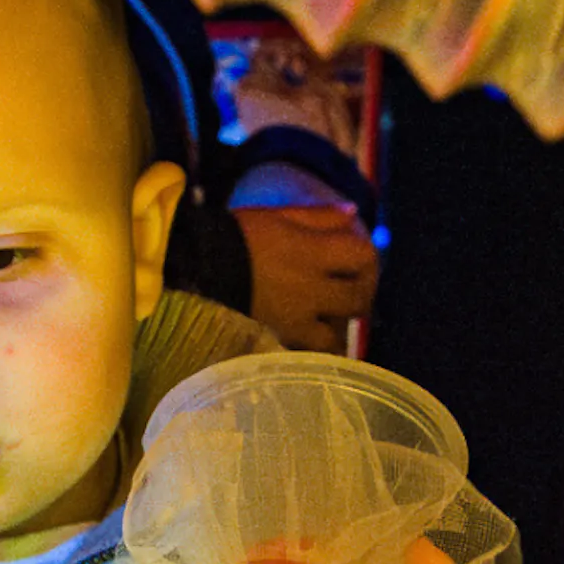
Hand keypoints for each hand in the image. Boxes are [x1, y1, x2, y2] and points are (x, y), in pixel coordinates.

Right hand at [235, 204, 379, 352]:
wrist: (196, 265)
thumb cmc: (237, 234)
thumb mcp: (279, 216)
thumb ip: (319, 216)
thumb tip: (352, 212)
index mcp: (314, 252)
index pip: (364, 257)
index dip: (367, 257)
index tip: (357, 257)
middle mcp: (312, 289)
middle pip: (359, 299)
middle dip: (361, 293)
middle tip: (350, 289)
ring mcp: (297, 318)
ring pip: (337, 334)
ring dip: (338, 325)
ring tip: (327, 316)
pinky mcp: (279, 337)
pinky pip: (310, 350)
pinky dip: (316, 346)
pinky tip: (309, 336)